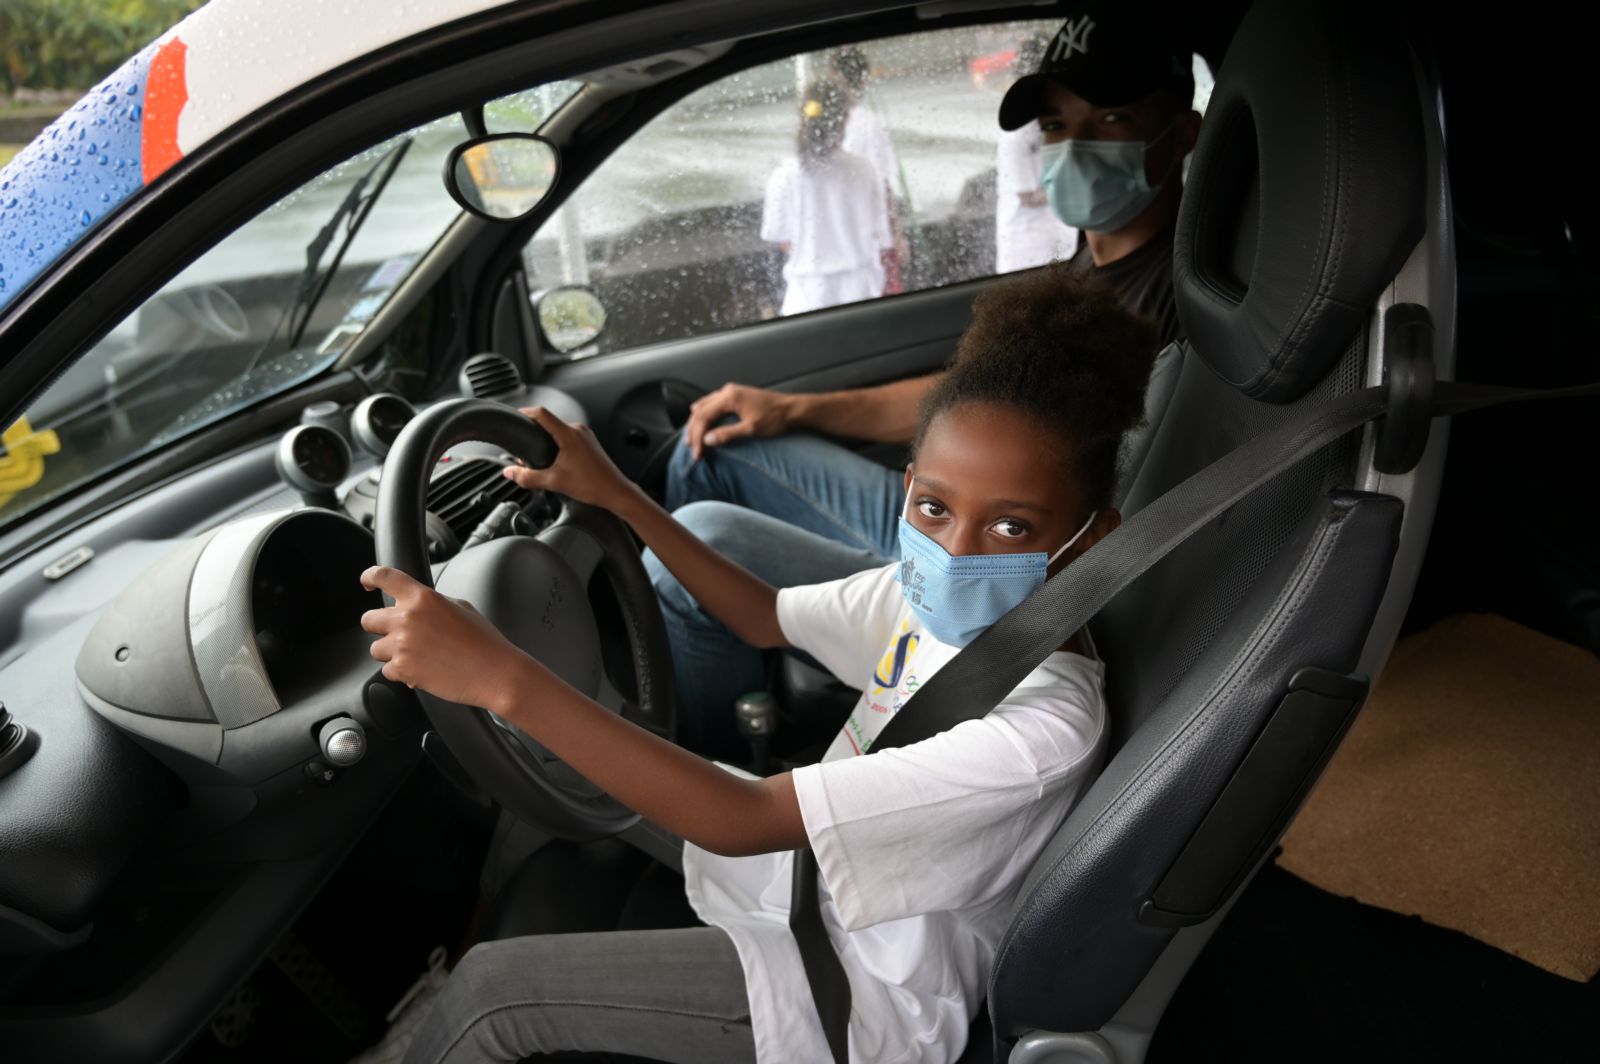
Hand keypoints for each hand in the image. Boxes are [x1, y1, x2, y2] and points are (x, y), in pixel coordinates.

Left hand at [360, 565, 531, 713]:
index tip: (367, 581)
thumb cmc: (484, 642)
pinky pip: (387, 671)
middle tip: (399, 635)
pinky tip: (423, 670)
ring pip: (376, 648)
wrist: (495, 672)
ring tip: (417, 656)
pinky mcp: (403, 669)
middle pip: (369, 619)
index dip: (370, 577)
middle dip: (381, 627)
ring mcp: (402, 645)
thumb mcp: (461, 607)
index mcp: (423, 598)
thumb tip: (418, 604)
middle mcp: (408, 618)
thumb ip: (432, 602)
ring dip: (391, 653)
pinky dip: (401, 672)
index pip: (385, 577)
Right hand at [504, 407, 639, 513]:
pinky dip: (557, 443)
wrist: (615, 492)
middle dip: (534, 432)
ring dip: (546, 439)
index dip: (525, 412)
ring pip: (559, 430)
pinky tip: (554, 459)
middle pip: (549, 422)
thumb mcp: (554, 482)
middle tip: (523, 448)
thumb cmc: (592, 485)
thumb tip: (509, 473)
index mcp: (569, 434)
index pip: (541, 413)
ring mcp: (585, 435)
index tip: (515, 417)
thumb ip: (528, 477)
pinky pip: (568, 436)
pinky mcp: (589, 442)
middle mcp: (578, 430)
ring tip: (537, 455)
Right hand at [682, 383, 796, 459]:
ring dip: (697, 422)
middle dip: (694, 431)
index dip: (697, 436)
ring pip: (705, 405)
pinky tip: (700, 418)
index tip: (697, 452)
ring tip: (691, 437)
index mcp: (730, 397)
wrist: (792, 409)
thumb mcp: (751, 429)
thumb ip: (728, 434)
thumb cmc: (775, 419)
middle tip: (691, 448)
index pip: (704, 417)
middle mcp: (728, 391)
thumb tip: (707, 440)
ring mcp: (732, 391)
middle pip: (701, 411)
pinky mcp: (736, 395)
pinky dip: (704, 413)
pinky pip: (713, 402)